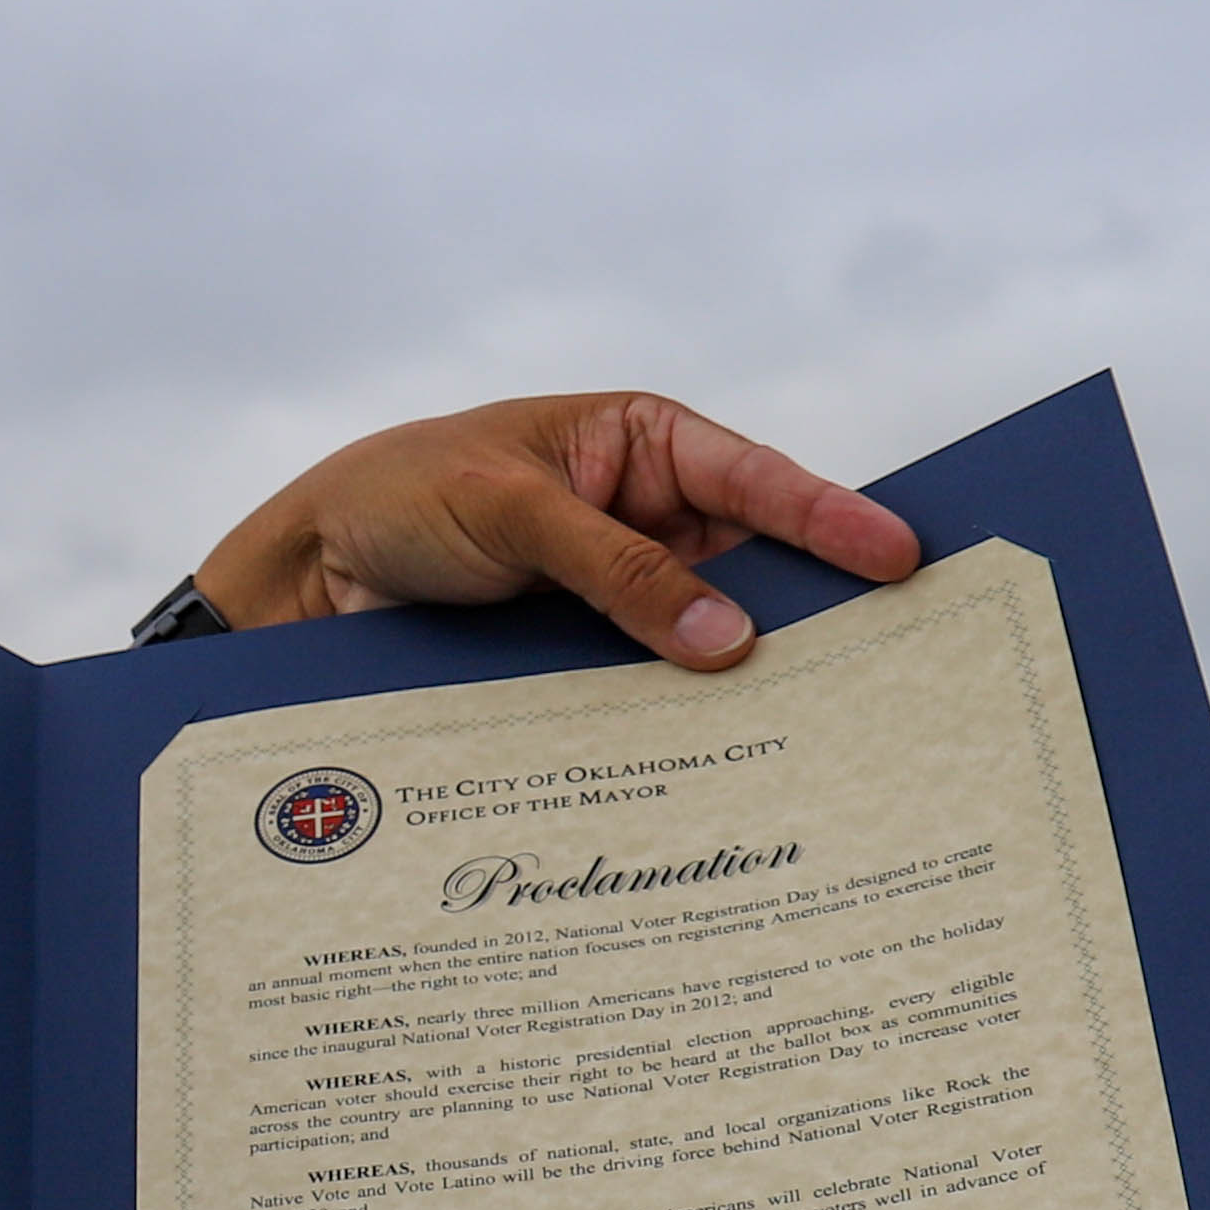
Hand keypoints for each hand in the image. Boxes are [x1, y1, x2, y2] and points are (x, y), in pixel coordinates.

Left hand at [191, 392, 918, 669]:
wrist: (309, 575)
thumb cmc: (401, 497)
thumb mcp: (511, 513)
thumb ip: (616, 571)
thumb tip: (729, 640)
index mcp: (640, 444)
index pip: (758, 482)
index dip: (832, 522)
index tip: (900, 559)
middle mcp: (645, 516)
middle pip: (755, 571)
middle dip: (815, 617)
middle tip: (900, 665)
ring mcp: (621, 594)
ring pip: (711, 641)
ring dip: (752, 685)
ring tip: (831, 734)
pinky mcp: (588, 659)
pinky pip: (654, 689)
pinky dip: (685, 722)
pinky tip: (727, 765)